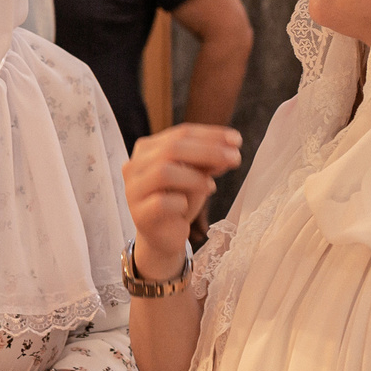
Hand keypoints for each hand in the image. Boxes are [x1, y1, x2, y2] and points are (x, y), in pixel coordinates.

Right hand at [125, 123, 241, 281]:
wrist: (165, 237)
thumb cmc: (179, 200)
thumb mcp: (196, 176)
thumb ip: (208, 161)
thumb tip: (231, 148)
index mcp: (148, 149)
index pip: (181, 133)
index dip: (211, 135)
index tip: (237, 140)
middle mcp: (134, 165)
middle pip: (172, 149)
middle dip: (208, 151)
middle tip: (235, 158)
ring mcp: (133, 190)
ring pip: (163, 172)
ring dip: (194, 178)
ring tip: (211, 187)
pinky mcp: (139, 214)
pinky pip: (162, 202)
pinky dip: (180, 203)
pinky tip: (185, 208)